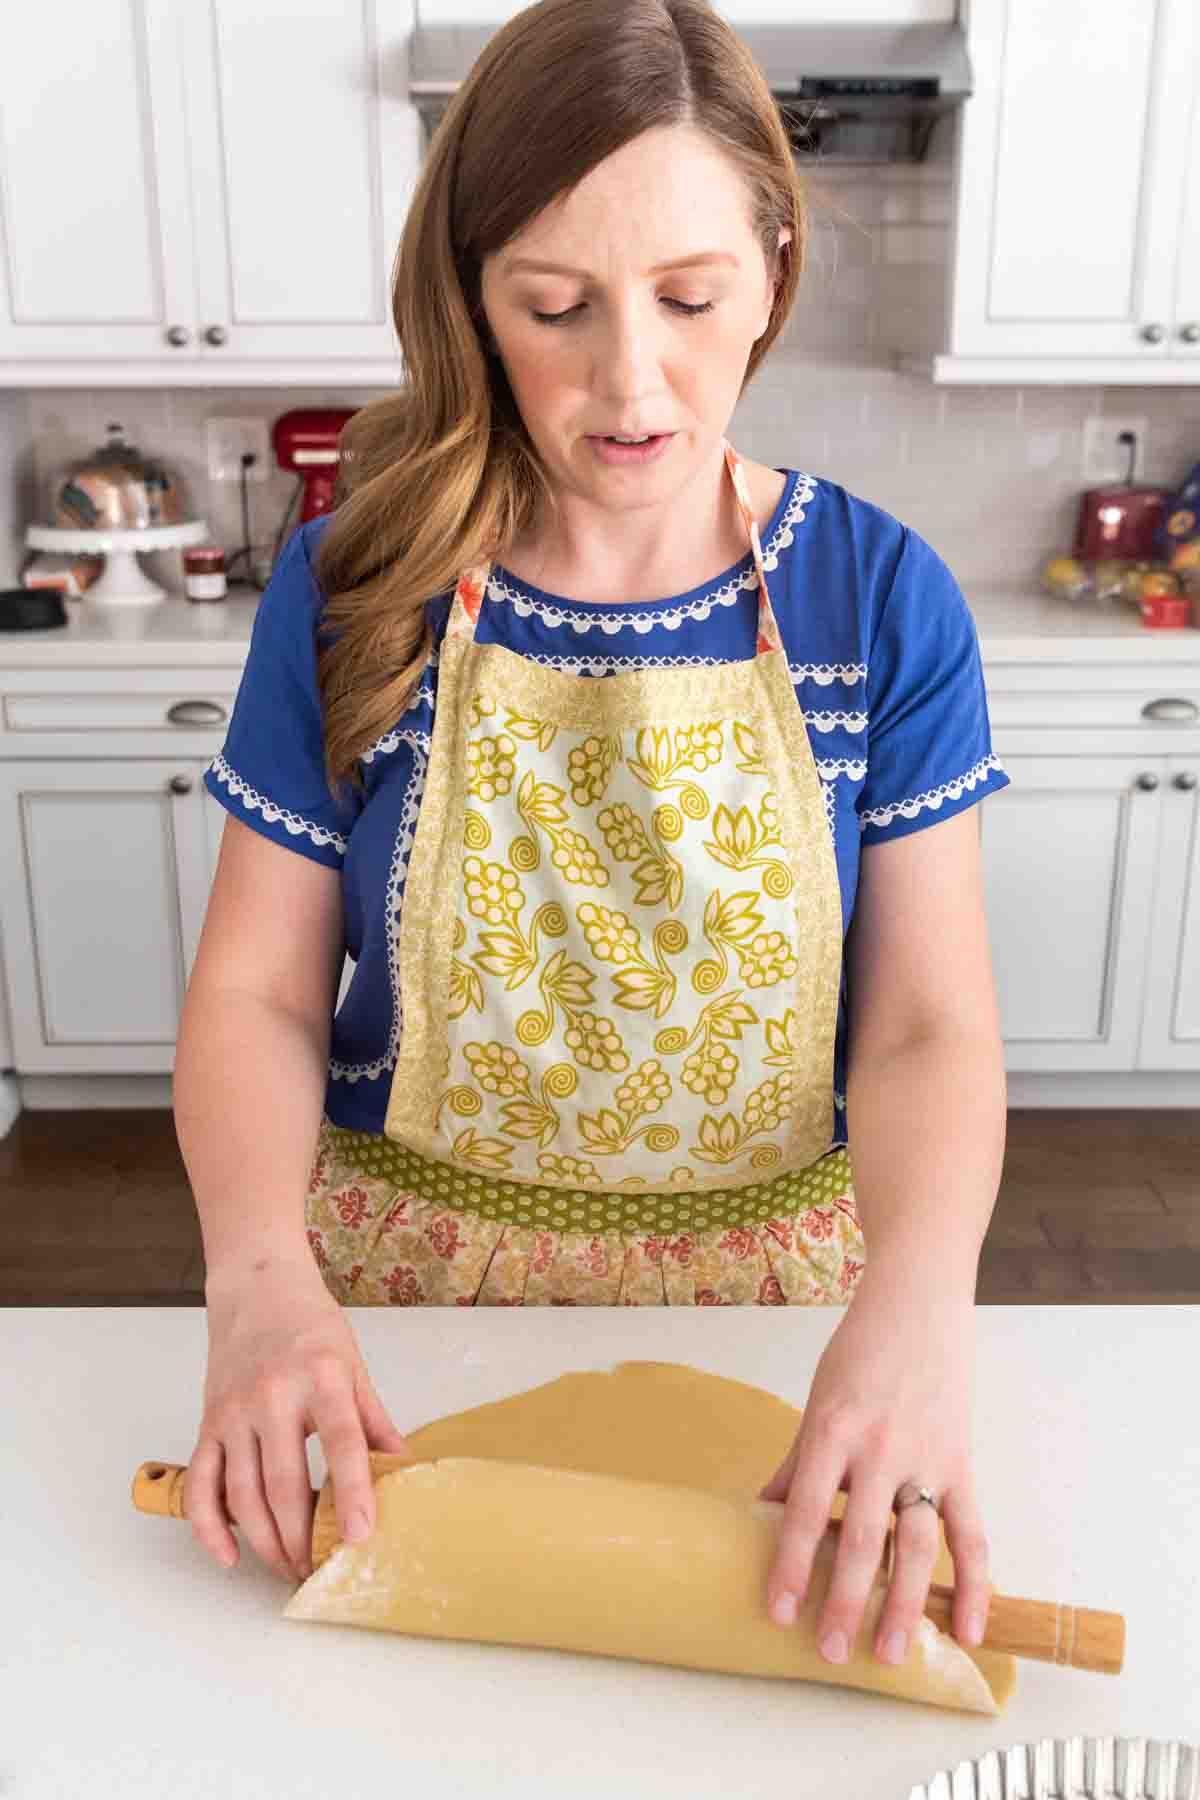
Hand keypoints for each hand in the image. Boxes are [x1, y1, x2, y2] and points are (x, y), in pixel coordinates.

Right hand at [187, 1253, 411, 1583]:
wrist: (257, 1289)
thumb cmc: (310, 1328)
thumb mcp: (353, 1365)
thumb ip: (374, 1421)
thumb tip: (404, 1469)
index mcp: (321, 1379)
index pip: (341, 1443)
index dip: (352, 1493)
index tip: (358, 1536)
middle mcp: (273, 1396)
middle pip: (284, 1482)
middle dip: (299, 1537)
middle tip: (317, 1571)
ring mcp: (234, 1412)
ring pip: (242, 1493)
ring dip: (264, 1541)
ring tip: (287, 1568)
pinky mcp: (207, 1423)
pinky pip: (202, 1485)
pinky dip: (209, 1527)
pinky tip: (230, 1556)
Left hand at [758, 1269, 990, 1667]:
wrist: (919, 1305)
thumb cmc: (860, 1352)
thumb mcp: (817, 1401)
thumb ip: (796, 1464)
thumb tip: (761, 1515)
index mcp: (832, 1431)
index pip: (805, 1510)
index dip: (789, 1564)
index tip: (777, 1610)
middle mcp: (878, 1449)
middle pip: (861, 1539)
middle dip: (844, 1600)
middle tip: (829, 1651)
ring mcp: (925, 1459)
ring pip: (917, 1546)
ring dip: (905, 1605)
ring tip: (889, 1653)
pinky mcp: (961, 1464)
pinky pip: (972, 1533)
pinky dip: (976, 1584)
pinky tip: (970, 1629)